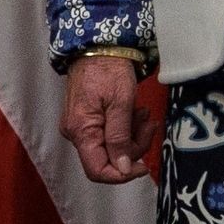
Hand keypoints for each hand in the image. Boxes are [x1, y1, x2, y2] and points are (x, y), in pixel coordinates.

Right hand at [60, 54, 151, 183]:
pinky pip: (107, 136)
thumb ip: (120, 138)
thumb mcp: (121, 103)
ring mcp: (79, 128)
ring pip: (111, 148)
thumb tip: (123, 168)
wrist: (97, 48)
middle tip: (148, 124)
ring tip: (142, 114)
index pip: (97, 170)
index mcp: (81, 131)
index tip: (144, 166)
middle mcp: (75, 133)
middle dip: (133, 147)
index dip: (122, 175)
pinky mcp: (85, 121)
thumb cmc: (108, 70)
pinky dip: (125, 129)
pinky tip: (133, 114)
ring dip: (132, 136)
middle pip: (108, 159)